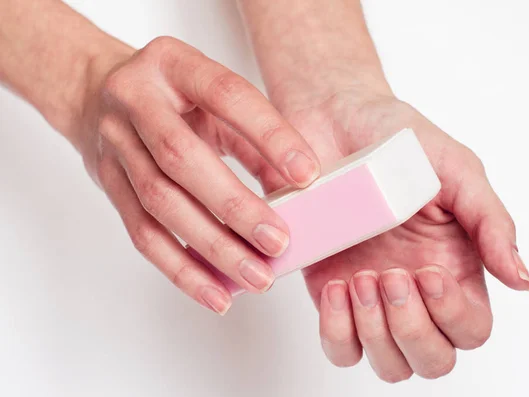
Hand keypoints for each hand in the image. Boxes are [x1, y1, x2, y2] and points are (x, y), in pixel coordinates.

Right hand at [75, 36, 320, 314]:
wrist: (95, 93)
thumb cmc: (170, 97)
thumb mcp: (212, 99)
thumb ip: (253, 138)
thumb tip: (299, 190)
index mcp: (173, 64)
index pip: (226, 96)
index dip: (269, 135)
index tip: (308, 174)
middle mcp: (136, 101)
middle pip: (183, 159)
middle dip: (235, 207)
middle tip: (279, 243)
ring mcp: (115, 145)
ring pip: (161, 204)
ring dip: (212, 248)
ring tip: (257, 276)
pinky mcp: (108, 185)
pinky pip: (143, 234)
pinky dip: (182, 270)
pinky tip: (217, 293)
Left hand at [250, 89, 528, 381]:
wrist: (332, 121)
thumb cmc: (396, 140)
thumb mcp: (456, 170)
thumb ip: (491, 223)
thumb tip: (522, 279)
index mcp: (453, 266)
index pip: (470, 328)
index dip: (452, 316)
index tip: (427, 272)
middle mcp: (413, 290)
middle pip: (430, 358)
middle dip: (411, 328)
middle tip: (388, 275)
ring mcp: (370, 297)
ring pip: (387, 361)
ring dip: (375, 333)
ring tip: (360, 279)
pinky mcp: (329, 292)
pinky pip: (339, 346)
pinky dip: (338, 330)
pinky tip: (336, 285)